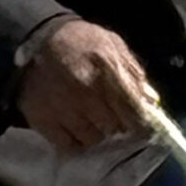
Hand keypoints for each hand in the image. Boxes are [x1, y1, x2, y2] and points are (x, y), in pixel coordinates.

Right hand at [16, 17, 156, 151]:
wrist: (35, 39)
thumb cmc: (80, 41)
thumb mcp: (112, 44)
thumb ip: (133, 72)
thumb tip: (150, 102)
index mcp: (107, 69)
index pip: (134, 111)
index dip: (141, 122)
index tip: (140, 125)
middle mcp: (86, 92)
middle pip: (115, 128)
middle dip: (116, 124)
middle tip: (110, 115)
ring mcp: (64, 109)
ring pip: (93, 139)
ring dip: (95, 133)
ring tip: (89, 118)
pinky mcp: (44, 121)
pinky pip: (69, 146)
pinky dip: (74, 141)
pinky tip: (74, 127)